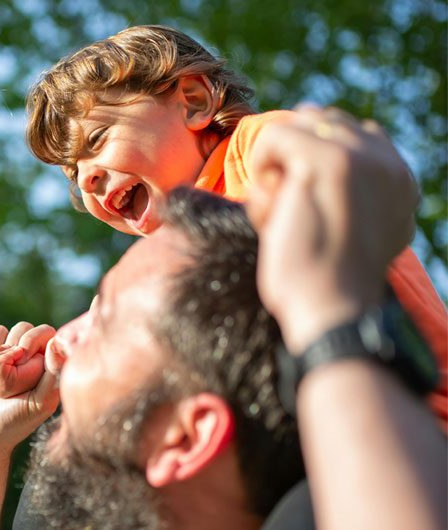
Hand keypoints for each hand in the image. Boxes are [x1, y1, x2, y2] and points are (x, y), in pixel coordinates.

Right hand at [0, 323, 62, 452]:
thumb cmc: (13, 422)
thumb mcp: (40, 403)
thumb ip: (53, 374)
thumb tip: (54, 341)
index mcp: (51, 367)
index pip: (46, 333)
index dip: (31, 341)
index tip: (22, 361)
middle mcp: (33, 357)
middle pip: (23, 329)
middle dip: (9, 354)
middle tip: (6, 384)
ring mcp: (12, 354)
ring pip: (4, 334)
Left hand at [246, 105, 418, 350]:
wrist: (331, 308)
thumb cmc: (329, 281)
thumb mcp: (354, 235)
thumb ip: (353, 196)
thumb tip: (301, 169)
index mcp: (400, 178)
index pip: (351, 134)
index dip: (310, 159)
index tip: (305, 204)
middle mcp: (386, 161)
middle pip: (320, 121)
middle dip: (293, 155)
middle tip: (288, 204)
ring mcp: (358, 156)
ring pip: (296, 126)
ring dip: (275, 163)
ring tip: (280, 207)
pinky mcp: (324, 160)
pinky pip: (273, 136)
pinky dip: (259, 167)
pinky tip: (270, 203)